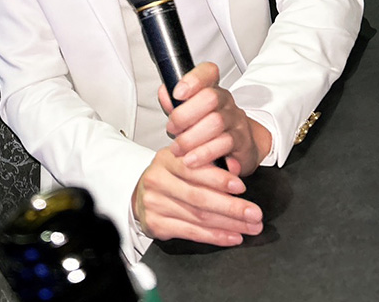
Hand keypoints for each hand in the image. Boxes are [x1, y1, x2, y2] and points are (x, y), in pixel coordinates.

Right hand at [131, 146, 262, 244]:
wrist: (142, 193)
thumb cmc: (170, 176)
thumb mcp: (185, 159)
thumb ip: (208, 162)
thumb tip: (236, 169)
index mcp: (166, 159)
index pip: (194, 169)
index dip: (219, 179)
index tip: (241, 186)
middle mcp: (157, 180)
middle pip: (199, 197)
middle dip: (231, 207)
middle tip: (254, 213)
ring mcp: (155, 203)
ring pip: (198, 217)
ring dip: (229, 224)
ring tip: (249, 227)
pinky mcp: (156, 224)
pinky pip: (191, 232)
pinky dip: (215, 237)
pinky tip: (231, 236)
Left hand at [159, 62, 271, 175]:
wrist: (239, 147)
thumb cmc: (208, 127)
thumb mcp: (188, 112)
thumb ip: (174, 102)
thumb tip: (165, 94)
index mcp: (211, 88)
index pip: (207, 72)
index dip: (192, 80)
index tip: (177, 93)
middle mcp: (225, 100)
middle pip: (210, 98)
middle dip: (185, 116)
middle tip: (173, 129)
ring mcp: (235, 119)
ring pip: (216, 122)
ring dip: (191, 139)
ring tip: (179, 149)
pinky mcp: (241, 141)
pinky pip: (224, 144)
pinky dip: (205, 153)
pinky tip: (194, 159)